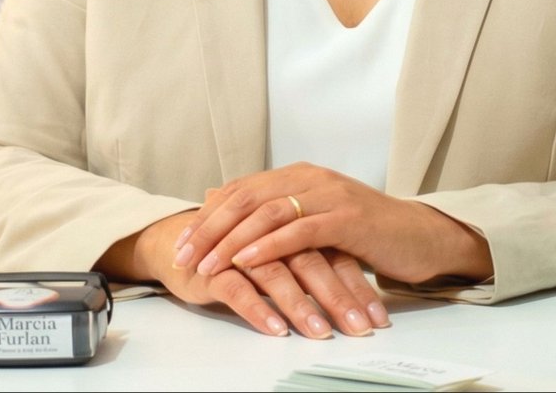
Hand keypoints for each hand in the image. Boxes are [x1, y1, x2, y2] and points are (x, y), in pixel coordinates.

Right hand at [103, 212, 379, 337]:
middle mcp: (268, 232)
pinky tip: (276, 329)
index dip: (356, 285)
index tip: (378, 318)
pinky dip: (258, 308)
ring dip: (301, 305)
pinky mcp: (212, 267)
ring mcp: (238, 247)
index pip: (332, 253)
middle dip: (337, 298)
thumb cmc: (238, 251)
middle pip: (309, 261)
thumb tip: (359, 296)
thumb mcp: (284, 254)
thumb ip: (316, 261)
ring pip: (276, 274)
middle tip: (359, 328)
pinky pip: (237, 288)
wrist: (178, 242)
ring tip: (321, 332)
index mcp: (291, 223)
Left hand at [174, 162, 493, 296]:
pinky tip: (247, 260)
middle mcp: (309, 178)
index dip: (207, 217)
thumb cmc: (366, 234)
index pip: (240, 191)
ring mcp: (329, 195)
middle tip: (184, 255)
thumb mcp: (314, 219)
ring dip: (232, 241)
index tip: (182, 243)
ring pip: (267, 213)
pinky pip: (299, 230)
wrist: (421, 237)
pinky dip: (269, 245)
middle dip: (210, 229)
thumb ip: (274, 212)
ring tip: (207, 264)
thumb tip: (221, 200)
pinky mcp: (348, 218)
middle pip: (246, 199)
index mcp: (297, 176)